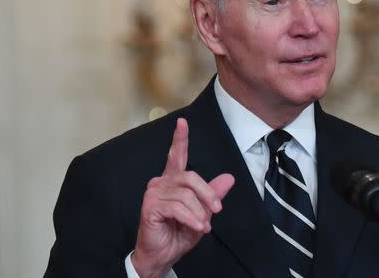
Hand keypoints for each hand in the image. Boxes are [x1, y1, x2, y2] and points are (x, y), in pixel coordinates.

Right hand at [131, 118, 234, 277]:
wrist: (163, 255)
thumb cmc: (178, 233)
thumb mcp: (202, 213)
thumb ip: (212, 195)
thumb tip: (228, 179)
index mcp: (174, 180)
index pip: (177, 155)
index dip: (180, 138)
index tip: (182, 122)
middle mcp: (162, 182)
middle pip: (191, 177)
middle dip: (208, 193)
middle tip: (217, 209)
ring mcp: (154, 192)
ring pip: (186, 194)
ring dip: (199, 212)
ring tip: (203, 226)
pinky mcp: (150, 206)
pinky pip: (177, 207)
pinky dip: (190, 218)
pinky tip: (196, 227)